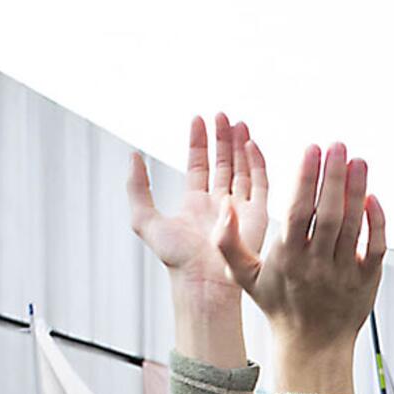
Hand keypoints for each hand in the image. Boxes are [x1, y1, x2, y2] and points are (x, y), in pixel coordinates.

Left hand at [128, 114, 265, 367]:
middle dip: (222, 138)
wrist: (206, 280)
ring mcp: (240, 209)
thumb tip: (133, 156)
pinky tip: (251, 144)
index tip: (199, 118)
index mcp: (195, 205)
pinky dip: (257, 163)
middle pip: (222, 164)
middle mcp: (218, 204)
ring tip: (238, 122)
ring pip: (242, 170)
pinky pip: (260, 184)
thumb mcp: (145, 219)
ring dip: (240, 146)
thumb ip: (137, 188)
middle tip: (221, 114)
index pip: (199, 165)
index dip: (198, 142)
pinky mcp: (258, 216)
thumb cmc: (177, 258)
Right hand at [216, 143, 385, 393]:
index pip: (297, 211)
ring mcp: (344, 272)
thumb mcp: (245, 277)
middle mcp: (317, 264)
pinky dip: (376, 221)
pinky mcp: (367, 279)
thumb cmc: (279, 306)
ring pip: (352, 226)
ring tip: (359, 160)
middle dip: (334, 177)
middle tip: (338, 145)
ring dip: (357, 190)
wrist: (313, 346)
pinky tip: (372, 196)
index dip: (306, 178)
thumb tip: (223, 205)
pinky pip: (376, 246)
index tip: (311, 149)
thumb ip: (229, 243)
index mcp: (287, 258)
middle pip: (327, 214)